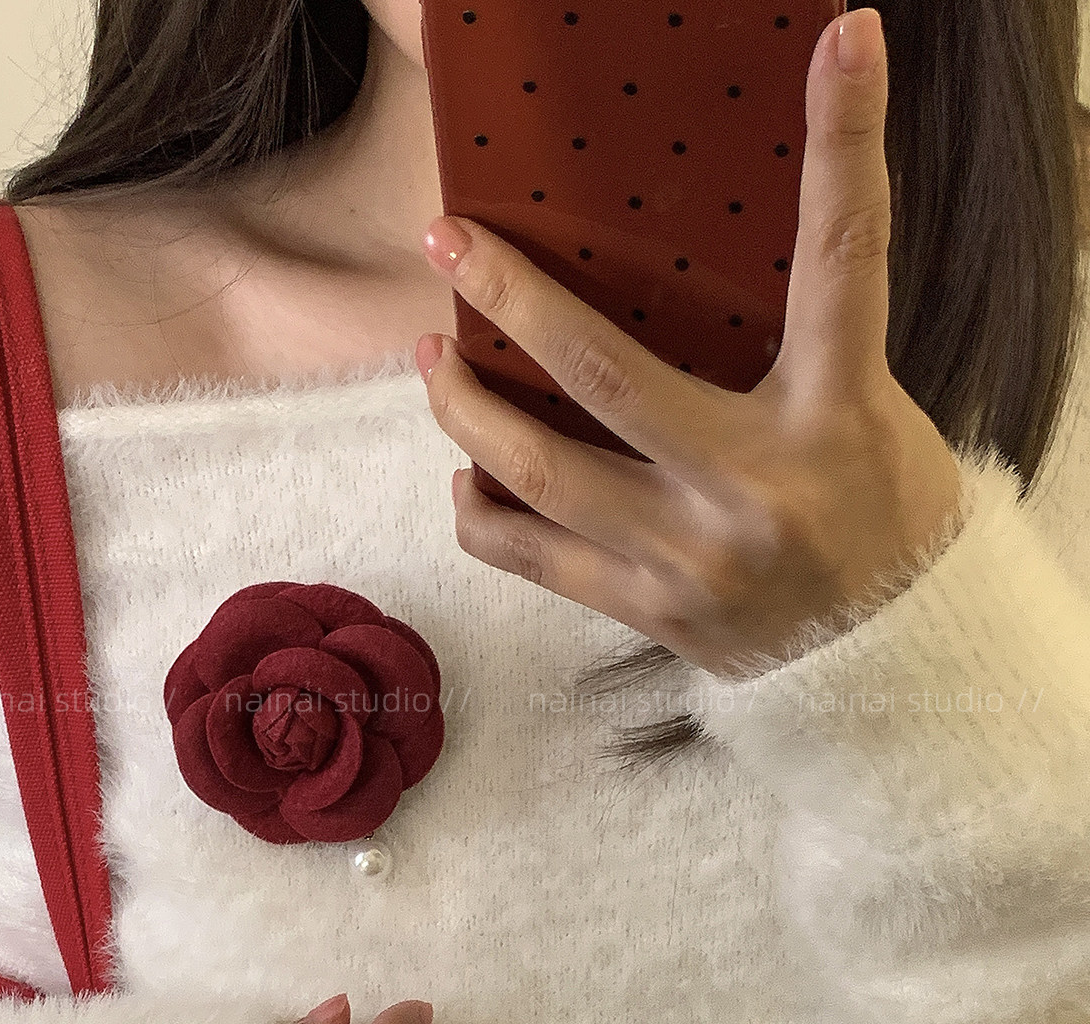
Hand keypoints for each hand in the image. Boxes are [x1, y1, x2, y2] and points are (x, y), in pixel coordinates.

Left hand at [416, 8, 964, 679]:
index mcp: (831, 418)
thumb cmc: (884, 525)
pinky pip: (529, 557)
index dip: (848, 143)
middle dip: (513, 298)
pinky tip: (466, 477)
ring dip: (463, 410)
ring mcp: (683, 557)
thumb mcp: (869, 420)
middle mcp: (748, 488)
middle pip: (604, 376)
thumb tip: (716, 277)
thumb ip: (802, 353)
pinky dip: (482, 512)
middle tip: (449, 243)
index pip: (844, 262)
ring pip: (536, 475)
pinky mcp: (642, 606)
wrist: (887, 665)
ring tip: (431, 362)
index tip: (844, 42)